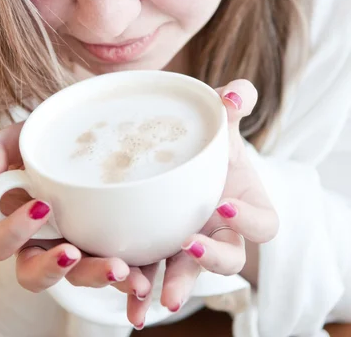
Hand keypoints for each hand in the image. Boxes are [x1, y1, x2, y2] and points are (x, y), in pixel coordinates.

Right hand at [0, 124, 153, 328]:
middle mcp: (39, 244)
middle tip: (73, 253)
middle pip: (34, 274)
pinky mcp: (105, 249)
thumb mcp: (21, 138)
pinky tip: (144, 276)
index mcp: (11, 222)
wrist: (85, 137)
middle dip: (52, 268)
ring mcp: (74, 249)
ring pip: (78, 278)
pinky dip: (130, 277)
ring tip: (120, 269)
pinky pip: (113, 270)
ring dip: (95, 277)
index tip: (41, 206)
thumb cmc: (47, 142)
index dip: (13, 233)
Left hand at [123, 80, 278, 326]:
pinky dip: (141, 290)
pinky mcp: (161, 250)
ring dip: (175, 284)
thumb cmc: (209, 142)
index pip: (264, 224)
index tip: (226, 202)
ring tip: (153, 296)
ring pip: (190, 273)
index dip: (251, 220)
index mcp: (244, 205)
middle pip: (229, 258)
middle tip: (190, 246)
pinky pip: (155, 275)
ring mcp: (191, 245)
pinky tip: (125, 297)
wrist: (179, 155)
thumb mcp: (220, 123)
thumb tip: (237, 92)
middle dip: (212, 259)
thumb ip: (232, 106)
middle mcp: (221, 232)